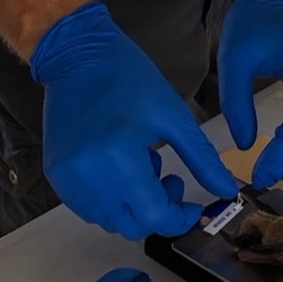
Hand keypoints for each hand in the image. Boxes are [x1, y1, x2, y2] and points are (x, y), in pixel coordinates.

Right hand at [31, 2, 238, 238]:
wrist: (76, 56)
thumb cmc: (130, 79)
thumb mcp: (173, 115)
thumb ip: (202, 158)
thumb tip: (228, 192)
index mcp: (119, 155)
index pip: (153, 216)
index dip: (179, 218)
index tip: (193, 206)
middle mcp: (87, 173)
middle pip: (130, 226)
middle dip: (158, 213)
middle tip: (168, 179)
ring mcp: (66, 177)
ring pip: (108, 220)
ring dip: (132, 207)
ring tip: (139, 167)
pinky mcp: (54, 174)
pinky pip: (87, 207)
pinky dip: (109, 200)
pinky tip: (116, 170)